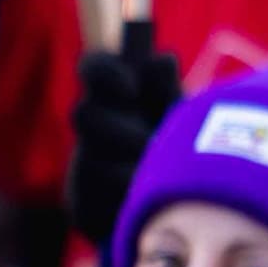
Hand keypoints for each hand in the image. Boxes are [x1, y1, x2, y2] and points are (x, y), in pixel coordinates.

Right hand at [66, 40, 181, 249]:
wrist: (185, 206)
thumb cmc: (184, 147)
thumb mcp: (183, 113)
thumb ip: (169, 86)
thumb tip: (161, 59)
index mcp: (114, 98)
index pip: (93, 68)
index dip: (104, 73)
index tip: (131, 89)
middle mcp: (92, 130)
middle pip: (83, 114)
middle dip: (119, 130)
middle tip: (150, 144)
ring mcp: (82, 168)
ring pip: (90, 163)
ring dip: (127, 171)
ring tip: (156, 179)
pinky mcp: (82, 206)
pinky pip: (92, 203)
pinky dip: (124, 203)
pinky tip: (143, 204)